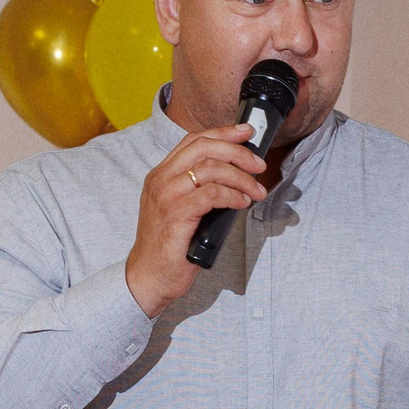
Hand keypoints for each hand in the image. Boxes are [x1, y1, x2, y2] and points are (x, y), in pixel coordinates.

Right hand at [123, 125, 268, 314]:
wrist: (149, 276)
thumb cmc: (171, 246)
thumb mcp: (182, 209)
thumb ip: (199, 189)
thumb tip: (236, 177)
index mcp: (161, 175)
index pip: (193, 141)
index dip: (222, 132)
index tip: (246, 132)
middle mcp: (161, 180)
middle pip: (204, 148)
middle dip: (238, 152)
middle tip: (259, 166)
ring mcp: (166, 196)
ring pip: (211, 169)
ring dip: (241, 178)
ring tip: (257, 191)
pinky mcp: (176, 215)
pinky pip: (211, 194)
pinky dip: (233, 195)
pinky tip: (243, 203)